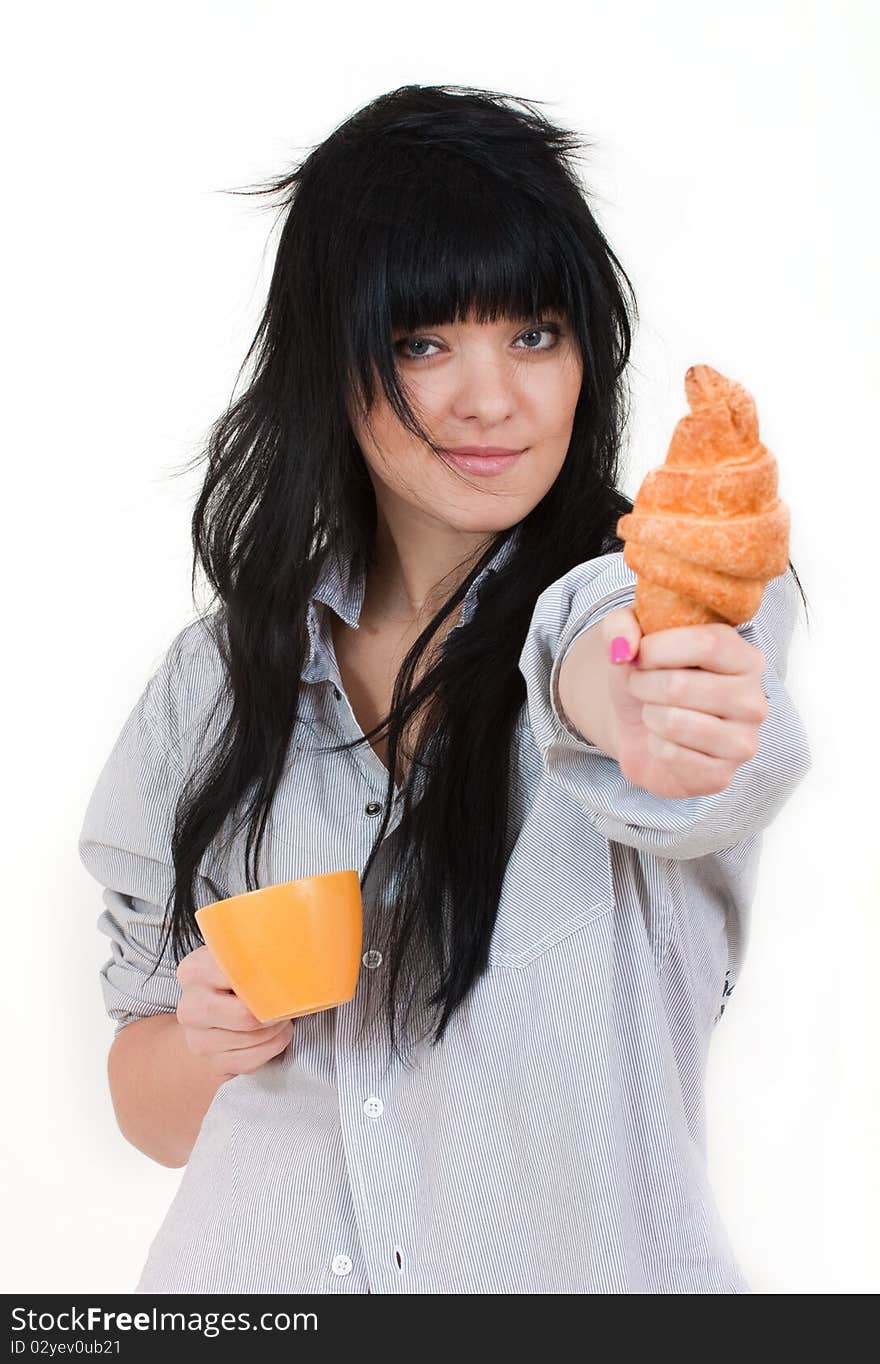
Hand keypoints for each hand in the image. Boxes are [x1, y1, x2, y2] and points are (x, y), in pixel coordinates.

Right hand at [175, 944, 294, 1080]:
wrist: (211, 1020)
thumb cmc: (233, 983)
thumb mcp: (236, 958)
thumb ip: (253, 952)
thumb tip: (287, 951)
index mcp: (193, 971)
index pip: (236, 973)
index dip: (265, 977)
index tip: (283, 975)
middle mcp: (190, 1007)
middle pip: (244, 1014)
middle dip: (273, 1010)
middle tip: (286, 1002)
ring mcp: (198, 1040)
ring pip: (253, 1038)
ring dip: (277, 1029)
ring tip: (281, 1016)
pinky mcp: (213, 1064)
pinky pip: (253, 1059)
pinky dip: (272, 1047)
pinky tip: (274, 1035)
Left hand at [599, 607, 768, 798]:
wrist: (640, 725)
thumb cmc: (648, 675)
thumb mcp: (630, 637)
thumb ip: (620, 625)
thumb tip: (625, 647)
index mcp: (745, 657)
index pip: (708, 643)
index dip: (660, 648)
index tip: (640, 654)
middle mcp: (754, 700)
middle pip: (681, 685)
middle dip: (643, 684)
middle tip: (640, 686)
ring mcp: (743, 742)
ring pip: (674, 722)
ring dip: (649, 715)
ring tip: (653, 713)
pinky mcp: (721, 776)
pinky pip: (672, 755)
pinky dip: (654, 746)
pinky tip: (663, 742)